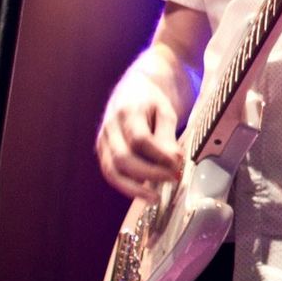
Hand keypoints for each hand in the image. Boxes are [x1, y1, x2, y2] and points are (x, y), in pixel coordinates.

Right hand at [95, 76, 182, 202]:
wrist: (138, 84)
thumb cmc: (155, 97)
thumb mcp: (166, 110)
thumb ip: (167, 136)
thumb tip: (174, 162)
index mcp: (127, 111)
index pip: (140, 139)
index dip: (159, 156)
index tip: (179, 164)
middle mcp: (109, 126)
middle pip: (122, 158)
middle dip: (149, 173)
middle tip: (173, 178)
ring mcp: (103, 139)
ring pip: (111, 170)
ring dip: (134, 187)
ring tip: (155, 197)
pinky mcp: (103, 150)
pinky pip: (110, 172)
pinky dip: (127, 185)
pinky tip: (145, 191)